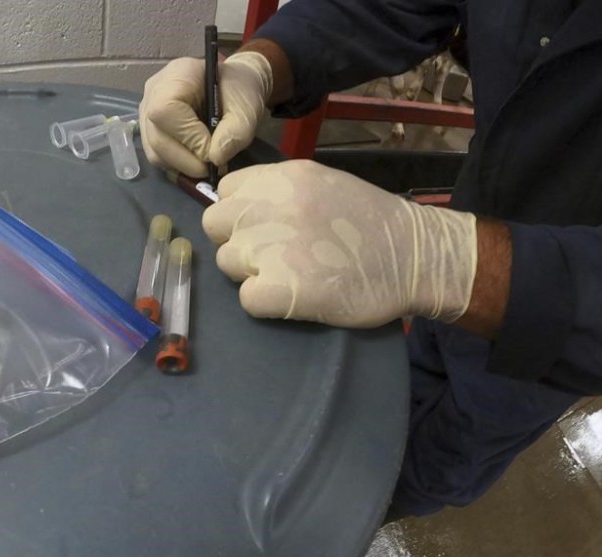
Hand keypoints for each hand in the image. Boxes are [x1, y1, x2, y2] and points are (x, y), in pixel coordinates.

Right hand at [139, 52, 272, 177]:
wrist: (232, 88)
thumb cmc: (239, 91)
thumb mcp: (247, 108)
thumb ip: (236, 132)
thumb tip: (215, 158)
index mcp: (176, 76)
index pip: (167, 112)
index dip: (189, 138)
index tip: (214, 152)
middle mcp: (153, 93)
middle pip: (157, 138)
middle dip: (187, 161)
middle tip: (213, 167)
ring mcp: (146, 112)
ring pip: (154, 153)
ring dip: (183, 166)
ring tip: (206, 162)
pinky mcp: (147, 130)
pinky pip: (156, 156)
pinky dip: (178, 164)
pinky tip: (195, 158)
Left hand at [202, 161, 478, 327]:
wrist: (416, 258)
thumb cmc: (372, 223)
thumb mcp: (323, 185)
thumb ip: (280, 191)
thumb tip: (243, 205)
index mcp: (283, 178)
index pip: (226, 191)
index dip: (239, 212)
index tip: (260, 226)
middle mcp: (271, 207)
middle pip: (215, 225)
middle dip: (236, 240)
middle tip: (269, 254)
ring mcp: (272, 248)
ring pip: (227, 262)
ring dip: (250, 272)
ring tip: (289, 274)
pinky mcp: (281, 289)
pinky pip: (246, 298)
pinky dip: (264, 303)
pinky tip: (293, 296)